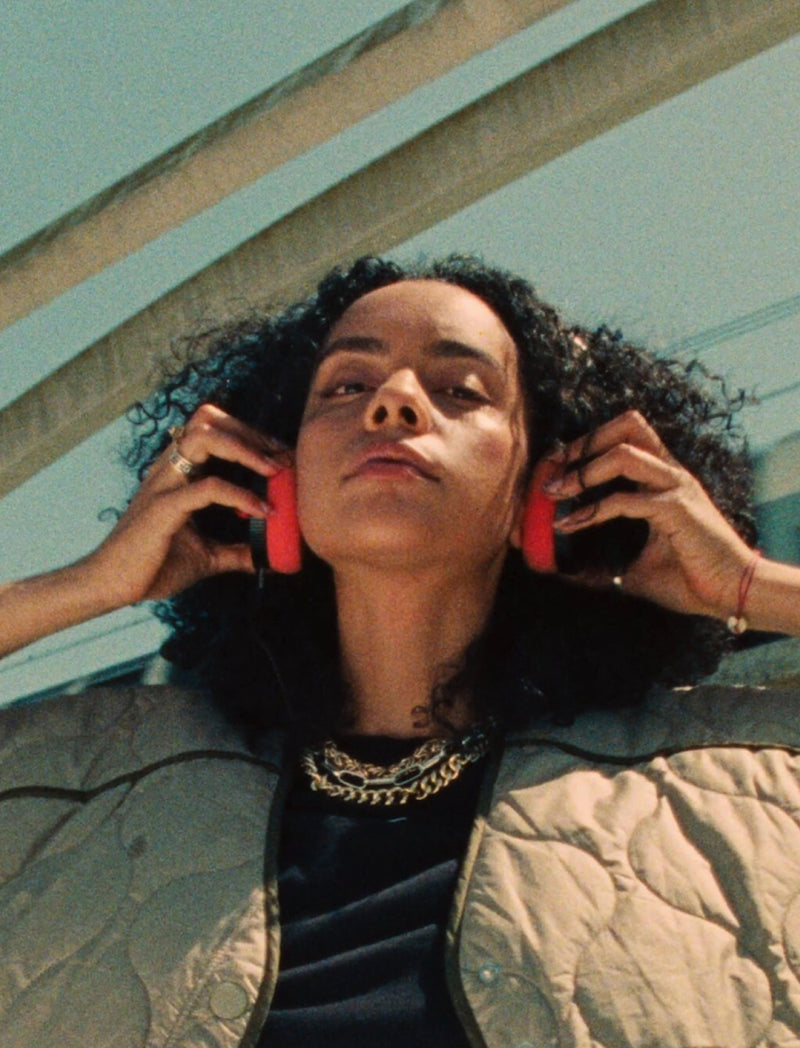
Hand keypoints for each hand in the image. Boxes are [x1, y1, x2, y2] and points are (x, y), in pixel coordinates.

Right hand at [81, 404, 288, 605]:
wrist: (112, 586)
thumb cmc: (154, 566)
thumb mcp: (206, 556)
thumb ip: (236, 551)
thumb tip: (268, 558)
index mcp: (177, 472)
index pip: (214, 429)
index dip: (250, 436)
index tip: (281, 456)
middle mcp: (169, 469)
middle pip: (208, 419)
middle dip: (251, 432)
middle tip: (283, 457)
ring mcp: (163, 484)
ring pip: (202, 436)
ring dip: (244, 448)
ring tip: (274, 471)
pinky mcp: (163, 508)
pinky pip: (206, 488)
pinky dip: (239, 494)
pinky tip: (261, 510)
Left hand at [540, 410, 753, 619]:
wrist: (733, 594)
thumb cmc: (690, 580)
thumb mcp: (636, 568)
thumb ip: (607, 563)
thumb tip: (568, 574)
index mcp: (663, 479)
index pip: (625, 437)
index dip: (588, 444)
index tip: (556, 469)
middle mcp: (671, 474)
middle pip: (628, 425)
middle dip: (585, 442)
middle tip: (554, 470)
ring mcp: (676, 488)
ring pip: (624, 453)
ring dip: (583, 472)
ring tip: (555, 493)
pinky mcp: (677, 509)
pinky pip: (625, 500)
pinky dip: (593, 511)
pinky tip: (570, 526)